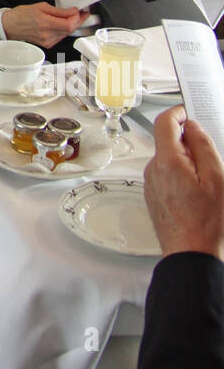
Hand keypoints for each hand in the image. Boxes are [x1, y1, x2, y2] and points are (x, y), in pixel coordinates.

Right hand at [2, 1, 90, 48]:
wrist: (11, 25)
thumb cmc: (22, 15)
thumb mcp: (41, 6)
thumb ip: (58, 10)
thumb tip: (71, 11)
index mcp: (45, 23)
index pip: (68, 24)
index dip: (77, 17)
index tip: (79, 11)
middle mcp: (46, 34)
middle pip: (70, 30)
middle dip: (78, 20)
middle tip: (81, 13)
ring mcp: (47, 41)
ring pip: (67, 34)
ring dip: (72, 25)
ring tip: (73, 17)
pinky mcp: (47, 44)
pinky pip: (61, 37)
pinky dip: (65, 30)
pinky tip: (64, 24)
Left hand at [144, 106, 223, 259]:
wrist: (191, 256)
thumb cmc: (206, 224)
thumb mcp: (216, 178)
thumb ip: (202, 146)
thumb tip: (192, 127)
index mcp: (167, 161)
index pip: (164, 122)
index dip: (179, 113)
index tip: (191, 113)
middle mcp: (153, 170)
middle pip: (168, 142)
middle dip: (188, 143)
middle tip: (210, 157)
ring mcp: (152, 185)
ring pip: (169, 160)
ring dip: (186, 162)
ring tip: (207, 183)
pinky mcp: (154, 197)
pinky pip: (167, 176)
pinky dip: (181, 176)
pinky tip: (198, 194)